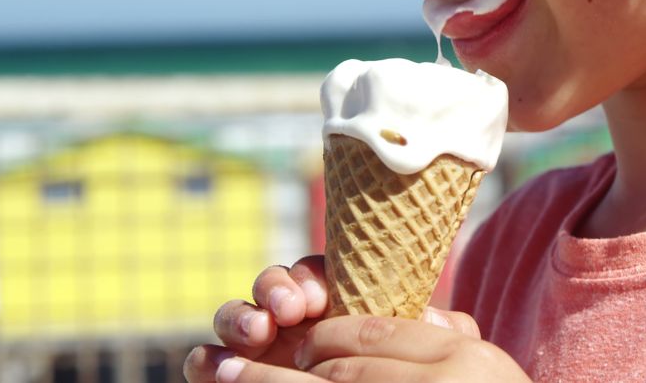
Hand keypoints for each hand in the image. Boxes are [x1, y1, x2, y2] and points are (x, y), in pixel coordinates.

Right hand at [183, 255, 489, 381]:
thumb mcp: (426, 360)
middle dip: (276, 287)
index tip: (319, 296)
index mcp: (338, 303)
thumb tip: (438, 318)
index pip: (317, 273)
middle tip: (290, 309)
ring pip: (236, 315)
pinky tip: (218, 364)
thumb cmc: (403, 379)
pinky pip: (207, 361)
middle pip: (273, 285)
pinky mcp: (230, 375)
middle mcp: (295, 321)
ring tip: (257, 331)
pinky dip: (207, 357)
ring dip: (240, 315)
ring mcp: (261, 348)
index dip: (312, 276)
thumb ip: (433, 334)